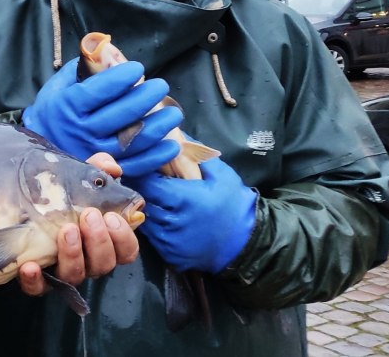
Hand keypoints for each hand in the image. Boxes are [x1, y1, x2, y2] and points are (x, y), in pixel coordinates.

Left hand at [18, 153, 140, 295]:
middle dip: (100, 241)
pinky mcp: (37, 280)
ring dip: (73, 254)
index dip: (123, 238)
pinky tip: (29, 265)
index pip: (126, 251)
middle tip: (88, 216)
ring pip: (76, 275)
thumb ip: (98, 169)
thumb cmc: (61, 196)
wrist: (20, 205)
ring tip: (66, 231)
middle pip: (104, 265)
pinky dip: (35, 279)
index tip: (112, 216)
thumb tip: (112, 167)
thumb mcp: (79, 179)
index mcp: (104, 240)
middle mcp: (87, 260)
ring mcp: (62, 271)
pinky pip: (38, 288)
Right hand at [23, 59, 182, 175]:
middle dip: (144, 98)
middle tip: (161, 86)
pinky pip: (135, 166)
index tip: (138, 68)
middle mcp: (82, 131)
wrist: (42, 148)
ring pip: (131, 141)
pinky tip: (172, 145)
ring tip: (173, 113)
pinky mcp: (106, 172)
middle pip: (119, 115)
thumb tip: (106, 49)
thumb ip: (82, 68)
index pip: (98, 91)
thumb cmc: (55, 111)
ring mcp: (95, 154)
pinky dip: (155, 157)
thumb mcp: (60, 85)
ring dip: (157, 127)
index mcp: (69, 106)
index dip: (120, 79)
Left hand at [130, 157, 257, 273]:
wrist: (246, 243)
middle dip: (142, 190)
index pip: (147, 183)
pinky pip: (152, 238)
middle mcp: (173, 222)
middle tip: (147, 182)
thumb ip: (196, 154)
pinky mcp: (170, 255)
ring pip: (145, 220)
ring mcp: (170, 242)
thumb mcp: (221, 174)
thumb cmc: (234, 204)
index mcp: (184, 199)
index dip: (143, 174)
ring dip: (147, 209)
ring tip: (157, 199)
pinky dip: (154, 227)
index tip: (145, 167)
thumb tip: (175, 133)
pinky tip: (165, 217)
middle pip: (143, 201)